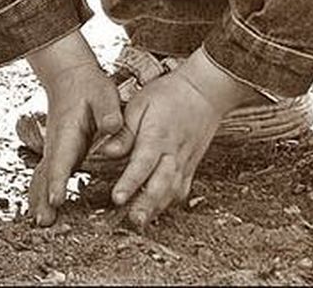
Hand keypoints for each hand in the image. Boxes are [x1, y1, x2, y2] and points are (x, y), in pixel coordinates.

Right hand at [27, 58, 123, 226]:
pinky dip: (40, 192)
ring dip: (39, 198)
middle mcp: (56, 143)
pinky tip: (41, 208)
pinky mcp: (56, 152)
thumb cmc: (89, 86)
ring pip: (41, 177)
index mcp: (68, 132)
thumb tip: (113, 126)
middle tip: (43, 221)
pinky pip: (44, 175)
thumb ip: (108, 111)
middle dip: (43, 198)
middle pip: (46, 174)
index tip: (56, 199)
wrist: (69, 76)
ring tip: (40, 221)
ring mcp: (53, 149)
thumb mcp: (103, 93)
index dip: (58, 180)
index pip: (61, 159)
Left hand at [100, 51, 251, 227]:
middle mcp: (173, 153)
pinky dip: (170, 202)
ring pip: (172, 191)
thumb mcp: (140, 103)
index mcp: (158, 136)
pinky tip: (157, 210)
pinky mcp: (190, 166)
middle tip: (132, 220)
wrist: (205, 91)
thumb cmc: (170, 94)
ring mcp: (184, 161)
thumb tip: (107, 151)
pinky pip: (182, 189)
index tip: (117, 198)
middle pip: (160, 184)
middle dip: (146, 205)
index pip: (142, 164)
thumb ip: (124, 131)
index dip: (129, 183)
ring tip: (141, 221)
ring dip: (157, 208)